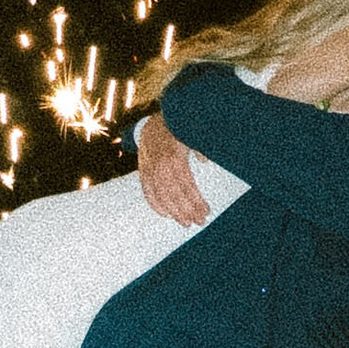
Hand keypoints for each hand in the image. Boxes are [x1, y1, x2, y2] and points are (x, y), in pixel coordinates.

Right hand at [136, 113, 212, 228]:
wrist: (152, 125)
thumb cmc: (176, 132)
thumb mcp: (189, 136)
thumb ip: (198, 148)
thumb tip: (205, 161)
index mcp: (174, 158)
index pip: (187, 186)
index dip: (197, 201)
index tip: (206, 211)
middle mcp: (160, 166)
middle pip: (175, 195)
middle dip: (188, 210)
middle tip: (199, 221)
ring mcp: (149, 170)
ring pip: (162, 196)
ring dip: (175, 212)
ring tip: (186, 222)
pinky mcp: (142, 173)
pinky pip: (147, 192)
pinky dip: (155, 205)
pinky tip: (166, 214)